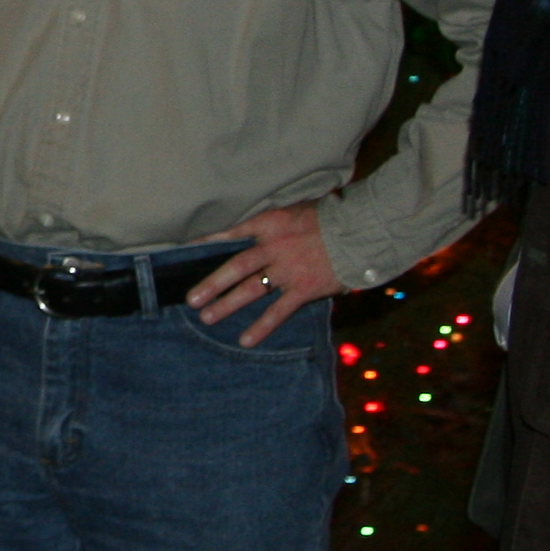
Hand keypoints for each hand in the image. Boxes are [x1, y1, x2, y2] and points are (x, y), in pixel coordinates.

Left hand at [183, 203, 344, 347]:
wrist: (362, 231)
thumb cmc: (332, 218)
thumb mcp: (298, 210)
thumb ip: (276, 222)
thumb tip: (255, 233)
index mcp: (270, 223)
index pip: (232, 232)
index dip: (208, 242)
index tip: (187, 252)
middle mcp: (274, 246)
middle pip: (235, 266)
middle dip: (211, 283)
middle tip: (191, 299)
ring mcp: (288, 269)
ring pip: (250, 290)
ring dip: (227, 305)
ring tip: (207, 317)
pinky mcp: (304, 288)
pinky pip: (278, 311)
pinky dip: (261, 326)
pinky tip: (246, 340)